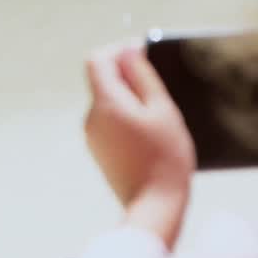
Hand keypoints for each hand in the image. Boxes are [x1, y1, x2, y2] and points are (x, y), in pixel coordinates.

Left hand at [83, 42, 196, 248]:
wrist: (155, 206)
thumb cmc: (166, 157)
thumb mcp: (162, 109)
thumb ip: (142, 76)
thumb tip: (128, 50)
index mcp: (105, 103)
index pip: (98, 59)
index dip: (119, 51)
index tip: (143, 56)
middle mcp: (91, 117)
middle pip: (102, 81)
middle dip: (128, 76)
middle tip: (160, 88)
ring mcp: (92, 136)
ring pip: (108, 102)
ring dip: (130, 99)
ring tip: (159, 115)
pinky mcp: (99, 151)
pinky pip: (110, 122)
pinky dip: (127, 118)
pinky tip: (151, 134)